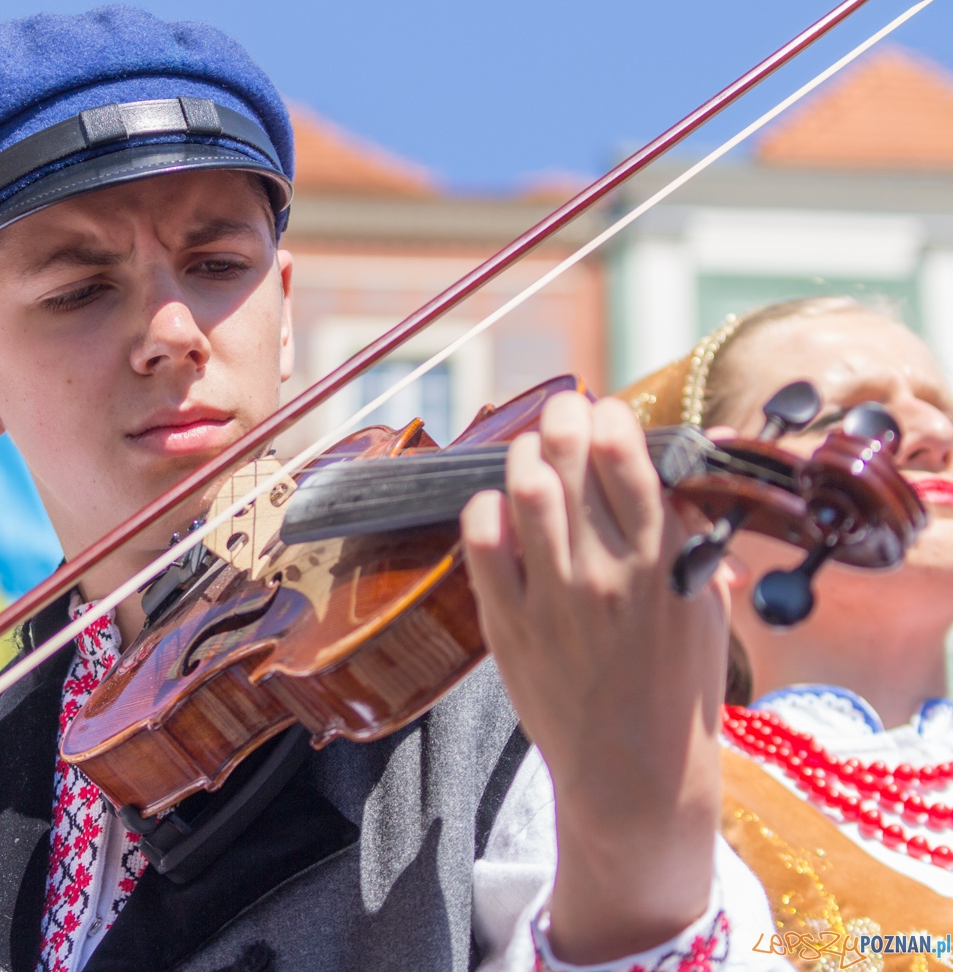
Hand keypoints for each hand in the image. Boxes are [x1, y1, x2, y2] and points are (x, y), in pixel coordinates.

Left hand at [460, 393, 725, 963]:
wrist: (635, 770)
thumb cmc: (677, 685)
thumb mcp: (704, 605)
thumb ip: (690, 536)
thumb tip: (678, 470)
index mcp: (664, 561)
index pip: (628, 457)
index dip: (610, 420)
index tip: (606, 415)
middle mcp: (607, 571)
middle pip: (569, 459)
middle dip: (562, 418)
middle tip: (562, 414)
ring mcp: (553, 596)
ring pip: (524, 489)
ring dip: (524, 455)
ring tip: (530, 454)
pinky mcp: (508, 622)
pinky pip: (482, 541)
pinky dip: (485, 510)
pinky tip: (496, 508)